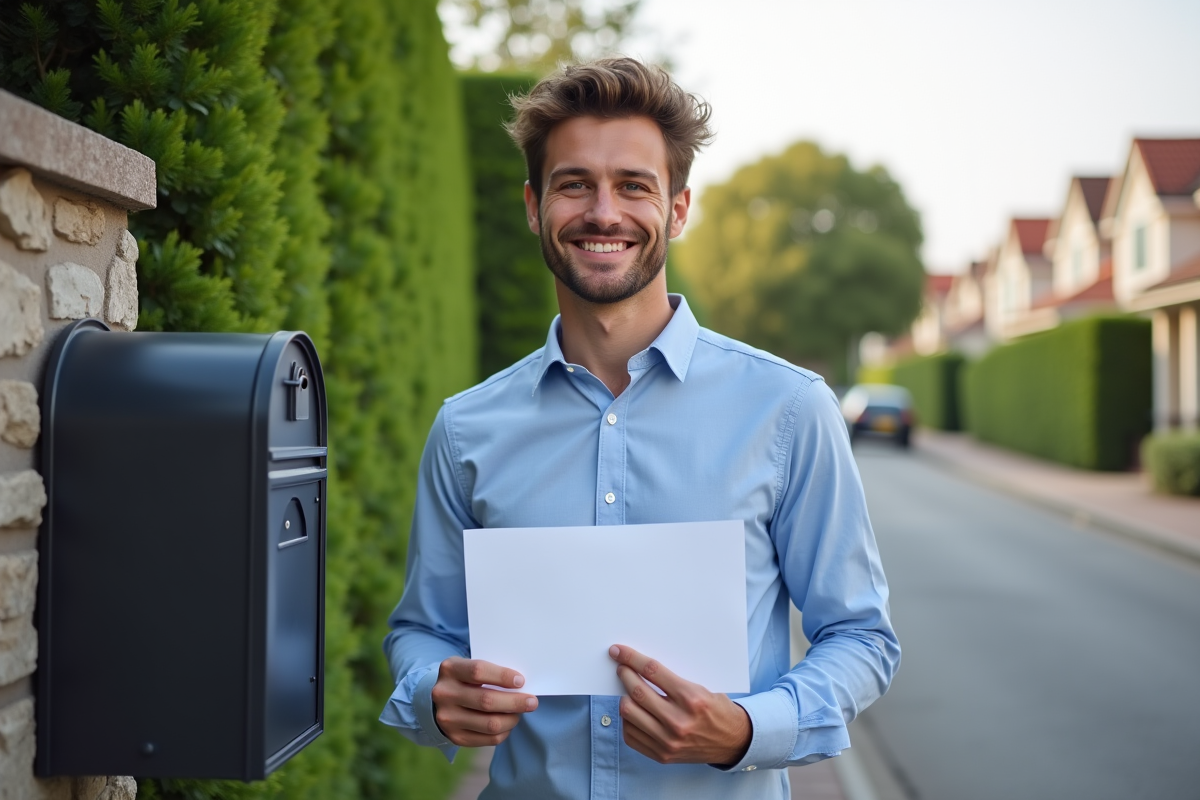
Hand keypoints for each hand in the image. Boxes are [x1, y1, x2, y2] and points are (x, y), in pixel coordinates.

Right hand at [430, 657, 538, 746]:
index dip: (502, 676)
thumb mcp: (469, 666)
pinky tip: (508, 724)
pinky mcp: (455, 737)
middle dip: (514, 702)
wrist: (438, 701)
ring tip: (519, 713)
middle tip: (532, 702)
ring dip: (511, 719)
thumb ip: (491, 672)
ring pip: (489, 723)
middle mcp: (445, 694)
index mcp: (450, 669)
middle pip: (486, 701)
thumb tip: (521, 685)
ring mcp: (447, 718)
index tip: (521, 681)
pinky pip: (488, 739)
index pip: (479, 671)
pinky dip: (504, 732)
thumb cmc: (464, 679)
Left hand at [609, 644, 751, 765]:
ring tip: (629, 692)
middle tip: (622, 669)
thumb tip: (641, 667)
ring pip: (629, 713)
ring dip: (625, 698)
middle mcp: (678, 721)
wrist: (733, 742)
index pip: (652, 671)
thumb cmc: (717, 710)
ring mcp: (668, 741)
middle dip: (625, 675)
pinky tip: (634, 713)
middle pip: (637, 692)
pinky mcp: (662, 755)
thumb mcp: (702, 688)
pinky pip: (631, 735)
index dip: (631, 658)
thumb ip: (673, 681)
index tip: (618, 651)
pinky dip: (628, 721)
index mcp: (691, 698)